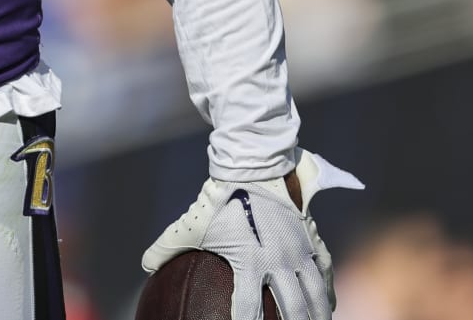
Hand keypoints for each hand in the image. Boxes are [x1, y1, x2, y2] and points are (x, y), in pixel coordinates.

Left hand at [141, 150, 362, 319]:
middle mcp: (279, 260)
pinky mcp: (311, 239)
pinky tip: (328, 305)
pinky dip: (327, 292)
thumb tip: (145, 265)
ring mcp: (298, 250)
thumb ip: (167, 246)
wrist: (253, 167)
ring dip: (317, 315)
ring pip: (315, 294)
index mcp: (249, 261)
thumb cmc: (218, 200)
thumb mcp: (191, 224)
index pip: (247, 307)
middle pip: (293, 309)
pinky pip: (324, 271)